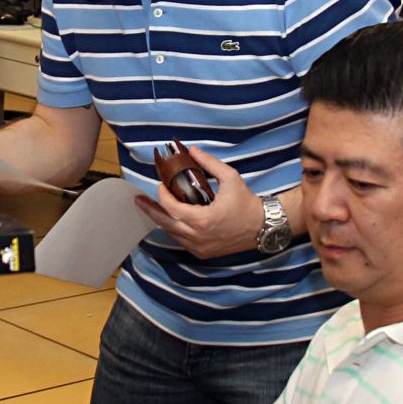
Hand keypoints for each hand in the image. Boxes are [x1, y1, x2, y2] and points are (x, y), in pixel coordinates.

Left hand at [135, 145, 264, 258]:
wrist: (264, 227)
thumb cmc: (247, 202)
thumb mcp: (230, 178)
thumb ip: (209, 163)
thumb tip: (192, 150)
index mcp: (203, 220)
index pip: (172, 208)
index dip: (162, 195)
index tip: (160, 184)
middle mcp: (198, 237)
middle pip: (165, 224)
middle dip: (150, 211)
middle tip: (138, 200)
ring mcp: (200, 248)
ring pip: (172, 234)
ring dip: (162, 220)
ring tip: (151, 208)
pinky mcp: (204, 253)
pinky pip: (182, 241)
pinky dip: (174, 230)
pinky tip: (170, 220)